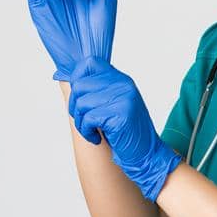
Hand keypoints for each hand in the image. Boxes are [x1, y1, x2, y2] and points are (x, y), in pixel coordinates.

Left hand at [67, 57, 181, 200]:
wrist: (147, 154)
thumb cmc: (125, 132)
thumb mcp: (112, 105)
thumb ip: (98, 90)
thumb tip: (69, 81)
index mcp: (120, 79)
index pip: (89, 62)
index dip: (76, 78)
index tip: (79, 99)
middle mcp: (123, 84)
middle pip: (79, 85)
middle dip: (74, 107)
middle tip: (84, 122)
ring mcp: (124, 97)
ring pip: (82, 103)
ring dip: (81, 123)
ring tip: (92, 132)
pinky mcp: (122, 114)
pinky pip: (89, 118)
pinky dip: (87, 132)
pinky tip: (97, 138)